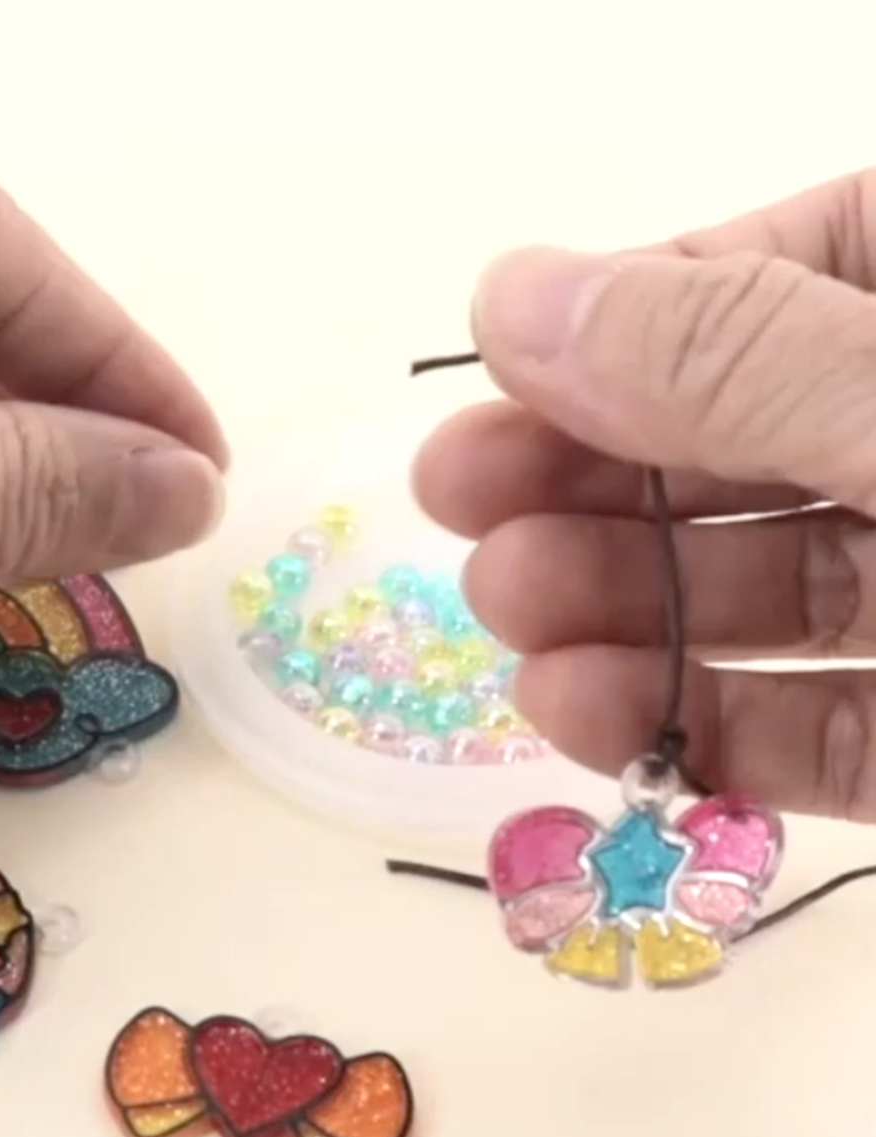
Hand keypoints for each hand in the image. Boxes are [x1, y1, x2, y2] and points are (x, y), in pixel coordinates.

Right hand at [415, 173, 875, 820]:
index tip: (512, 365)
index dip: (641, 315)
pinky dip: (699, 725)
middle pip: (749, 445)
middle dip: (594, 476)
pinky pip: (816, 727)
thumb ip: (739, 359)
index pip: (791, 272)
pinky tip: (588, 719)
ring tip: (510, 620)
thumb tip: (522, 296)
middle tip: (456, 498)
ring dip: (618, 607)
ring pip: (764, 593)